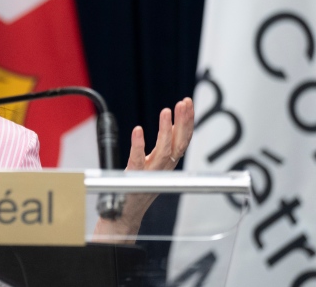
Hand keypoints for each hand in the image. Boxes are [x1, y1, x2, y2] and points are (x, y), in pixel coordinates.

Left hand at [95, 97, 193, 238]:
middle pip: (178, 143)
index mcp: (169, 162)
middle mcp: (163, 168)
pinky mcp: (135, 179)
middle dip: (183, 122)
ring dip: (166, 131)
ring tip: (166, 111)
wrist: (127, 212)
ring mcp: (150, 174)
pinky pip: (138, 161)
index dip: (187, 121)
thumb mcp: (155, 162)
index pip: (183, 139)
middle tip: (184, 103)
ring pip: (163, 151)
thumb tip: (172, 124)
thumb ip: (164, 145)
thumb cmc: (140, 186)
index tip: (187, 102)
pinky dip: (139, 146)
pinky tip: (138, 130)